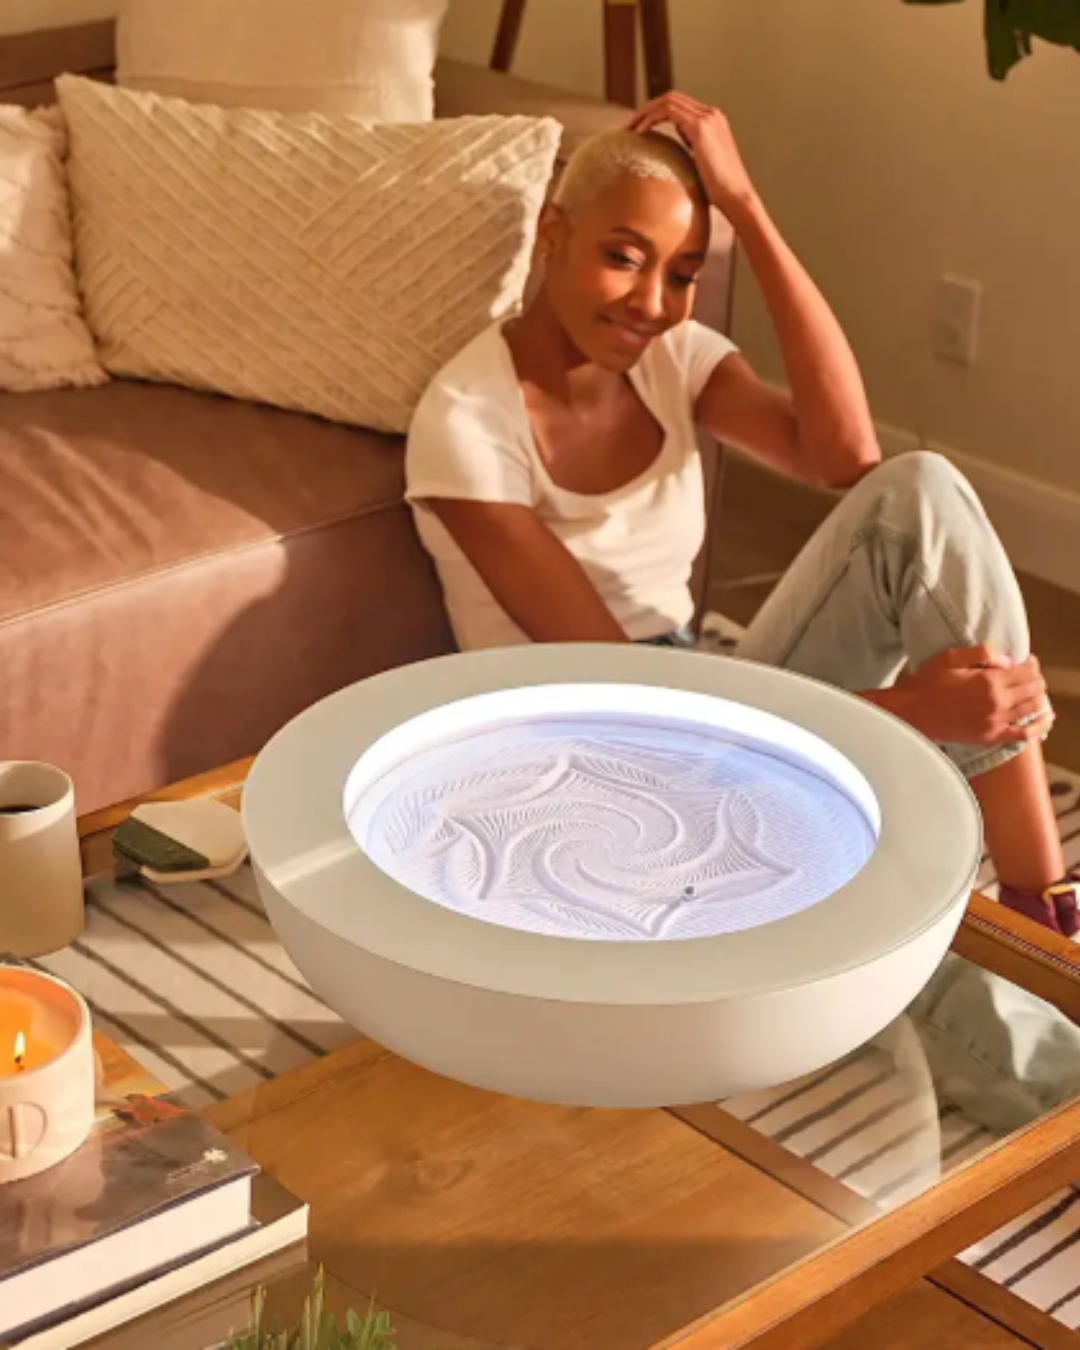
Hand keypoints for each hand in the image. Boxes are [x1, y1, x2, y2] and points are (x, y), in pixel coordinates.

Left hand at [626, 93, 755, 216]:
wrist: (736, 196)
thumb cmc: (720, 192)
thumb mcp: (702, 167)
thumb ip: (691, 154)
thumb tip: (670, 156)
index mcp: (713, 122)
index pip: (680, 106)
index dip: (657, 113)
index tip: (640, 129)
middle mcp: (712, 114)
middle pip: (672, 98)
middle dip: (647, 109)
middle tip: (628, 126)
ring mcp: (707, 118)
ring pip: (668, 101)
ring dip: (645, 112)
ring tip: (629, 129)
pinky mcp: (700, 126)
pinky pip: (668, 112)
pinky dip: (651, 119)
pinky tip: (639, 133)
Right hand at [896, 645, 1053, 746]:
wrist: (912, 714)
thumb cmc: (927, 684)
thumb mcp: (950, 657)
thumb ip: (982, 654)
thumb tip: (1008, 661)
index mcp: (988, 681)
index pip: (1026, 671)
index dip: (1029, 664)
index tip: (1024, 661)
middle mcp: (997, 702)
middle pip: (1034, 688)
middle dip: (1035, 679)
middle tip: (1026, 675)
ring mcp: (996, 721)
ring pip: (1034, 708)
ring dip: (1038, 697)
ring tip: (1032, 692)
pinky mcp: (992, 737)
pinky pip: (1026, 734)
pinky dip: (1039, 726)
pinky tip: (1046, 718)